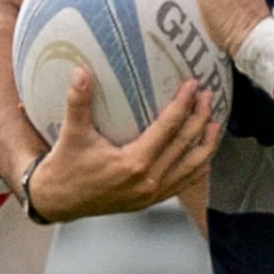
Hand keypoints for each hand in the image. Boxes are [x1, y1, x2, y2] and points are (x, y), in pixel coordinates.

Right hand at [25, 68, 220, 221]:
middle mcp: (147, 181)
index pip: (167, 129)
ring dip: (204, 146)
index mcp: (133, 163)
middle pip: (183, 146)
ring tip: (214, 125)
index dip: (182, 105)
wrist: (58, 201)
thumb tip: (80, 71)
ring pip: (188, 169)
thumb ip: (78, 102)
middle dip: (198, 119)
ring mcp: (149, 194)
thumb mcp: (72, 133)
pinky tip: (204, 161)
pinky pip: (178, 186)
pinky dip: (194, 172)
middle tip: (207, 97)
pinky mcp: (147, 202)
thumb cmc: (65, 167)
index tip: (192, 85)